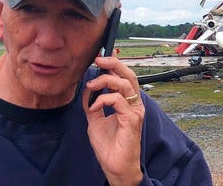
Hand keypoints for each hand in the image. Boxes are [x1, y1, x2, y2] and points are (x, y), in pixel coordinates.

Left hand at [82, 56, 144, 185]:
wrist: (115, 165)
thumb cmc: (109, 145)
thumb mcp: (95, 120)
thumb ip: (93, 103)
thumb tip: (88, 88)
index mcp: (128, 102)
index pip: (124, 77)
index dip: (115, 64)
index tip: (101, 57)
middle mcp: (134, 104)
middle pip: (129, 75)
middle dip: (114, 64)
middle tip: (98, 60)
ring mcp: (135, 111)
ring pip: (125, 84)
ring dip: (105, 81)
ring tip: (91, 86)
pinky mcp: (132, 119)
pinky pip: (118, 100)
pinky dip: (103, 99)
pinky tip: (93, 107)